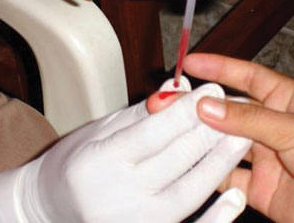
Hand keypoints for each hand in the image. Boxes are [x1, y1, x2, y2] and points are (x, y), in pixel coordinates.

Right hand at [0, 83, 250, 222]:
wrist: (49, 210)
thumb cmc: (74, 164)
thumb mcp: (100, 130)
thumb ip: (143, 111)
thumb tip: (180, 85)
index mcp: (98, 160)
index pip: (153, 131)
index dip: (187, 110)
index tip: (211, 90)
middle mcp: (115, 195)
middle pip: (176, 160)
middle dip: (210, 130)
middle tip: (235, 106)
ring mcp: (132, 221)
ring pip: (188, 193)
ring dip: (220, 165)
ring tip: (244, 139)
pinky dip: (216, 219)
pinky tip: (237, 197)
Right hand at [149, 54, 293, 222]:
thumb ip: (252, 120)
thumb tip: (211, 107)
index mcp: (291, 102)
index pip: (249, 77)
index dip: (220, 67)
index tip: (193, 62)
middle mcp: (277, 128)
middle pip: (232, 112)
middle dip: (203, 107)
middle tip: (174, 103)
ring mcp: (269, 158)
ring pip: (226, 144)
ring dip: (204, 139)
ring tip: (178, 133)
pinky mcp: (264, 188)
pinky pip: (231, 178)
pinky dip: (212, 175)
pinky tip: (196, 167)